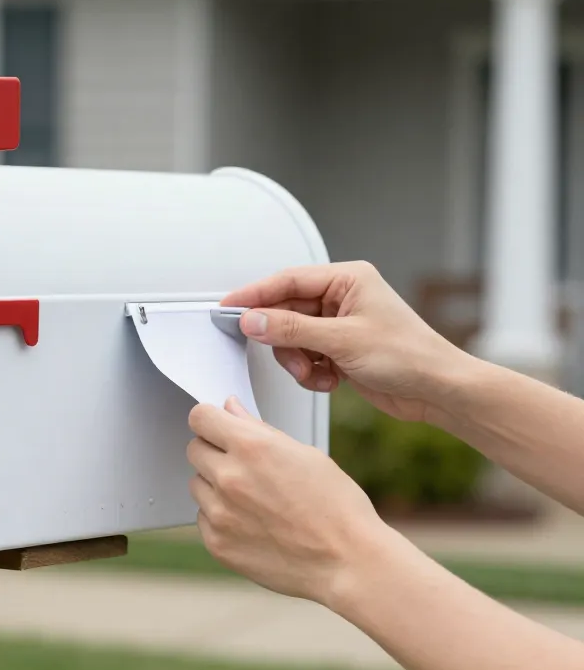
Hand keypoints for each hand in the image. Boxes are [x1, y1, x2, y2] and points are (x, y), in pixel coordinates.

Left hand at [187, 398, 389, 604]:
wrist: (348, 562)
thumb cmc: (336, 507)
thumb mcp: (305, 454)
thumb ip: (259, 429)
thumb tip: (231, 408)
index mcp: (251, 448)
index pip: (200, 416)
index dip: (211, 419)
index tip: (218, 426)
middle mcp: (229, 478)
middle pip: (194, 449)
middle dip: (214, 451)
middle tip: (245, 466)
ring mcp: (219, 513)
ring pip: (197, 484)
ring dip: (216, 485)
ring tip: (254, 499)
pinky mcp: (217, 543)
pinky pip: (204, 518)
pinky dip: (220, 517)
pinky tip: (253, 523)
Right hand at [222, 261, 468, 422]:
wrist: (439, 390)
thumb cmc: (410, 356)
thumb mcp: (342, 340)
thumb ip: (292, 328)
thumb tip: (254, 320)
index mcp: (347, 279)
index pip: (287, 280)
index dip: (255, 295)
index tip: (229, 308)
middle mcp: (342, 298)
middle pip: (287, 311)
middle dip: (284, 340)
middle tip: (283, 354)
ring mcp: (340, 324)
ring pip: (293, 338)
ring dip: (297, 361)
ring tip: (315, 373)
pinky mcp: (340, 349)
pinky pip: (305, 356)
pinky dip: (311, 372)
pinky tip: (330, 380)